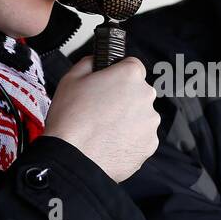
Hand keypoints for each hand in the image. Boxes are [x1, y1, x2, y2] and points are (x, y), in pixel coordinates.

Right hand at [43, 56, 158, 182]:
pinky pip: (140, 138)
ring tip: (103, 130)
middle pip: (138, 93)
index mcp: (129, 76)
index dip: (118, 74)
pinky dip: (128, 140)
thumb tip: (96, 61)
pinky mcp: (149, 145)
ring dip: (127, 121)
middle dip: (123, 99)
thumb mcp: (71, 78)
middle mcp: (146, 97)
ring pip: (140, 117)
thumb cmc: (70, 120)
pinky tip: (109, 143)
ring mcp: (150, 123)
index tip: (109, 84)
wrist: (72, 158)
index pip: (133, 66)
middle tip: (100, 111)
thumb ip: (90, 63)